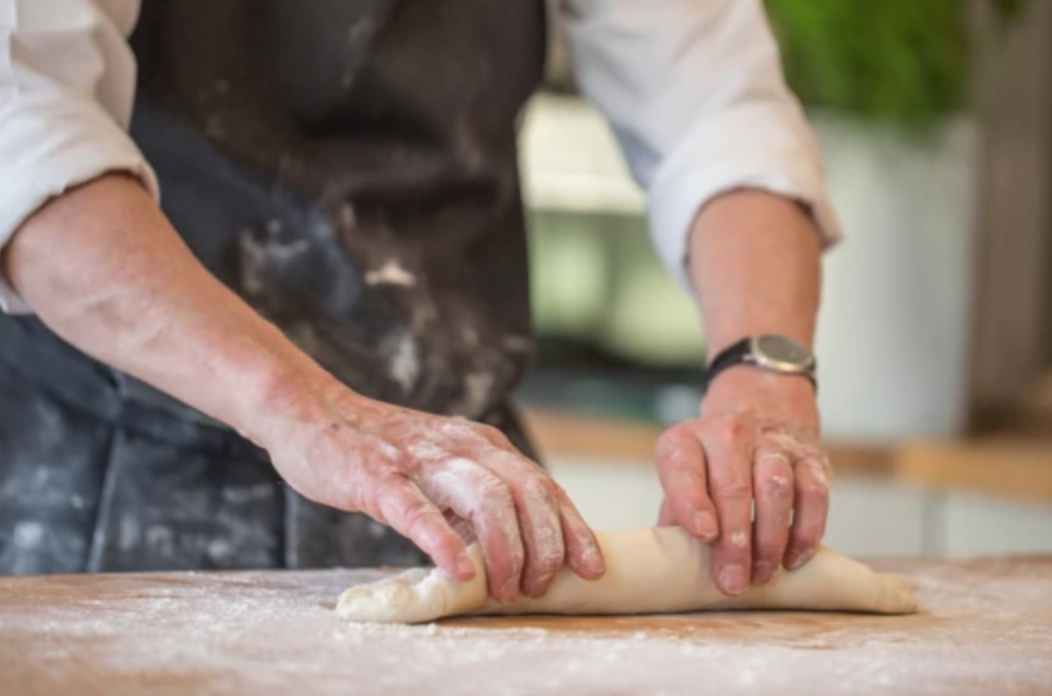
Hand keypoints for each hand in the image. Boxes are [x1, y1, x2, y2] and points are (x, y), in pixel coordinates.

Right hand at [258, 378, 605, 602]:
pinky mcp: (379, 477)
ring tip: (507, 588)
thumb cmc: (382, 449)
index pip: (542, 484)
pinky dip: (444, 542)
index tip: (591, 566)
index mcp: (482, 444)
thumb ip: (475, 497)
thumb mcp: (443, 465)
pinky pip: (418, 510)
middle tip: (541, 586)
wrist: (314, 413)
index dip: (571, 527)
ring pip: (485, 499)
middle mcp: (461, 446)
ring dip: (505, 548)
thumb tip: (513, 550)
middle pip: (526, 491)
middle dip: (545, 543)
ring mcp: (420, 460)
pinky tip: (460, 570)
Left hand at [655, 368, 830, 595]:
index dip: (692, 502)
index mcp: (686, 441)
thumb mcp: (684, 478)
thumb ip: (677, 516)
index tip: (703, 534)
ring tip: (761, 574)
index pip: (683, 468)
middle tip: (733, 581)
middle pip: (733, 486)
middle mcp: (727, 434)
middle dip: (734, 540)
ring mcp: (772, 443)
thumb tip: (671, 566)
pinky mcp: (810, 457)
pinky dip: (806, 530)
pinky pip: (814, 493)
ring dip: (770, 538)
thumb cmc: (712, 464)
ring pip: (775, 487)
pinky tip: (793, 558)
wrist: (762, 410)